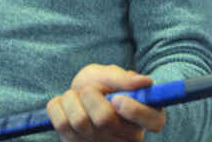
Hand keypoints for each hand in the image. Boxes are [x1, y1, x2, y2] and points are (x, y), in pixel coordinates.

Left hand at [46, 64, 166, 141]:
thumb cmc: (101, 85)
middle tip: (89, 89)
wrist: (78, 95)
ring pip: (79, 121)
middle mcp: (128, 135)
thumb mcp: (112, 75)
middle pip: (105, 119)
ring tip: (77, 96)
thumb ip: (125, 79)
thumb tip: (145, 82)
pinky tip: (66, 106)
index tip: (117, 99)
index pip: (154, 122)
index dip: (136, 111)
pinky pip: (61, 124)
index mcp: (146, 115)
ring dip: (72, 98)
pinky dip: (58, 106)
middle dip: (90, 94)